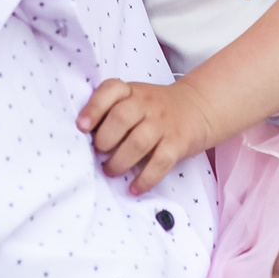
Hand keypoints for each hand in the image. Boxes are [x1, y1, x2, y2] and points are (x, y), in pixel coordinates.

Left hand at [78, 78, 218, 194]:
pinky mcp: (178, 143)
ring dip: (119, 161)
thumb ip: (111, 111)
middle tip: (98, 153)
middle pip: (121, 118)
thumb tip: (84, 138)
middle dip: (104, 140)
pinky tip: (134, 187)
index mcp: (131, 91)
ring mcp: (163, 123)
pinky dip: (146, 178)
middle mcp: (147, 103)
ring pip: (138, 142)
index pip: (111, 90)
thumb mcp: (133, 99)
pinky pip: (160, 162)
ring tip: (111, 170)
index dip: (94, 108)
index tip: (81, 127)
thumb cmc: (154, 108)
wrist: (197, 107)